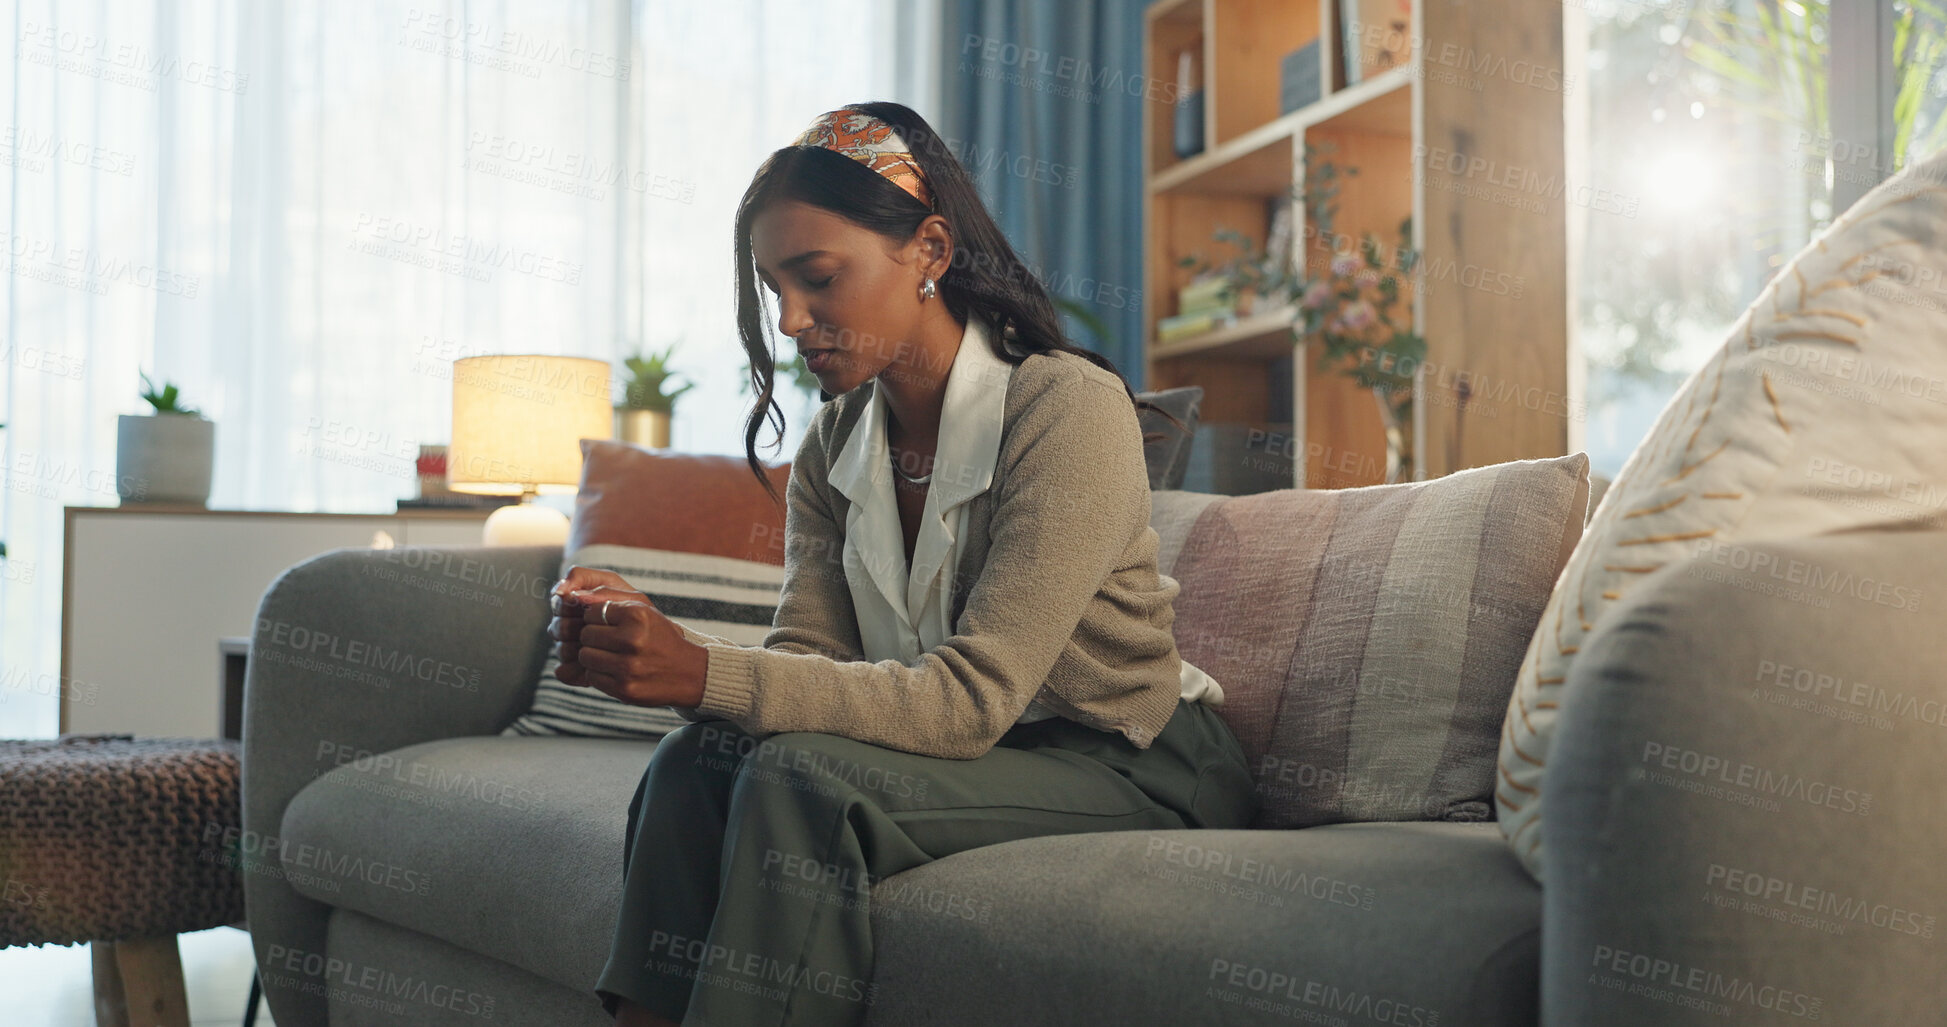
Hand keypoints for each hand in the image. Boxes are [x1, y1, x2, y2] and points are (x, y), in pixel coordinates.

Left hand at [547, 566, 707, 707]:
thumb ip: (608, 599)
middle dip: (593, 637)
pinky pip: (592, 677)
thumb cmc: (660, 638)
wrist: (688, 673)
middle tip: (610, 642)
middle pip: (585, 634)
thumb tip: (574, 595)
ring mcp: (628, 667)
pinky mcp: (623, 689)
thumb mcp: (643, 611)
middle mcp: (633, 640)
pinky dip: (599, 674)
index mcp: (638, 616)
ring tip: (612, 656)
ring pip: (585, 656)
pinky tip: (616, 671)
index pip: (592, 612)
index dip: (597, 618)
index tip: (611, 625)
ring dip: (593, 656)